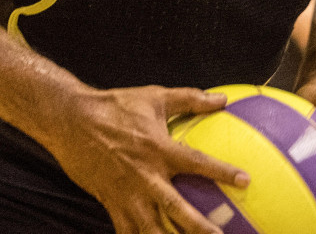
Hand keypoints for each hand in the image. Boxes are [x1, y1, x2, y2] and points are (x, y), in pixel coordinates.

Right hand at [45, 85, 249, 233]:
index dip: (222, 172)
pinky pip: (128, 232)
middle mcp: (146, 177)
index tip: (245, 181)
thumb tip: (222, 99)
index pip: (197, 163)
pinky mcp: (111, 205)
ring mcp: (128, 195)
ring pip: (153, 229)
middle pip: (178, 210)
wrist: (70, 121)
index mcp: (159, 150)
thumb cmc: (115, 106)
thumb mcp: (154, 96)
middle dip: (201, 228)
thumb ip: (190, 99)